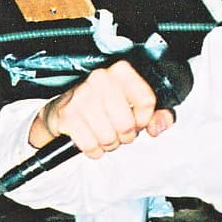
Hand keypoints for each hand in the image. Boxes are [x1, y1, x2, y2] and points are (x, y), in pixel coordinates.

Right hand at [30, 61, 173, 158]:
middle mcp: (101, 78)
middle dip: (124, 135)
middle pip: (127, 123)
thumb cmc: (101, 108)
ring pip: (109, 137)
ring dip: (108, 144)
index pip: (146, 101)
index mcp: (120, 72)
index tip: (136, 121)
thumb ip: (156, 115)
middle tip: (116, 130)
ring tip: (102, 134)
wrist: (62, 111)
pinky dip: (93, 150)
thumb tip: (159, 126)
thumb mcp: (132, 106)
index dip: (144, 119)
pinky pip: (91, 145)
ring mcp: (82, 96)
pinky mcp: (68, 115)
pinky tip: (90, 139)